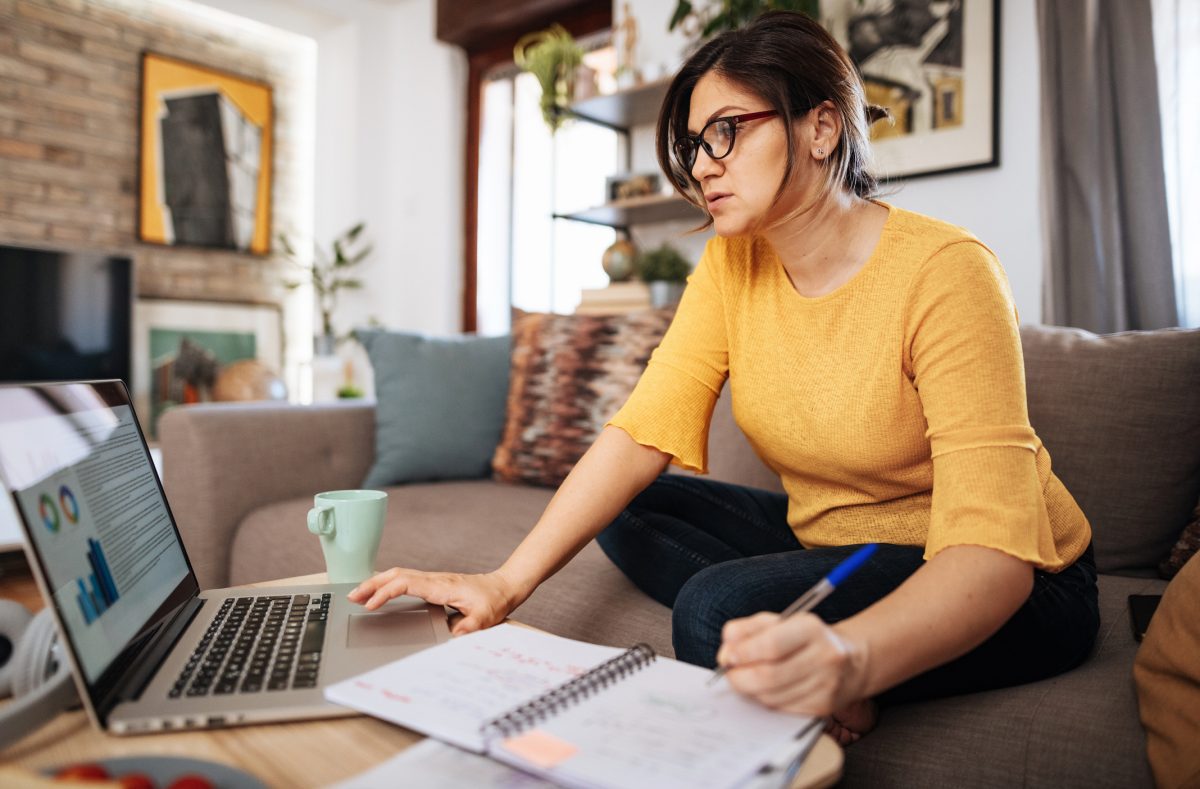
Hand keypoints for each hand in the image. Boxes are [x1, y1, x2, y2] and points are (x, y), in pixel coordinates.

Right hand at [347, 568, 525, 635]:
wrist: (503, 587)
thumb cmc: (493, 601)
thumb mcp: (484, 619)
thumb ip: (466, 628)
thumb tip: (448, 638)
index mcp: (441, 587)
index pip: (406, 584)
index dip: (385, 593)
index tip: (371, 606)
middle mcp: (434, 580)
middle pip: (396, 574)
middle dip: (372, 584)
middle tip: (351, 597)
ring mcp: (432, 579)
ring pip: (398, 574)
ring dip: (377, 582)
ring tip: (358, 595)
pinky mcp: (433, 583)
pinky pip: (405, 579)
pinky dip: (388, 583)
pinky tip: (380, 592)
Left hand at [715, 612, 868, 717]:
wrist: (850, 662)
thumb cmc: (806, 639)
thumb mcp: (779, 622)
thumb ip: (748, 629)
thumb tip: (726, 649)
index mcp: (812, 628)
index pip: (771, 645)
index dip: (743, 653)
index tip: (726, 656)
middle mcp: (824, 657)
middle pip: (770, 676)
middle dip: (740, 677)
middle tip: (729, 673)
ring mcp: (826, 686)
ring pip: (772, 697)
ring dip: (750, 691)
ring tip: (747, 679)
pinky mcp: (823, 708)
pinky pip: (782, 709)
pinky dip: (766, 701)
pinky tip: (766, 690)